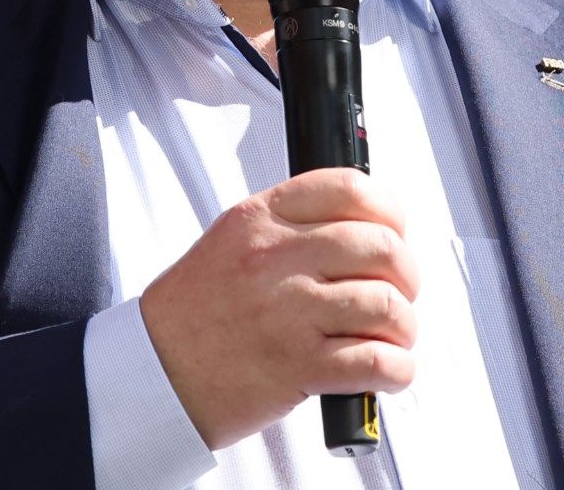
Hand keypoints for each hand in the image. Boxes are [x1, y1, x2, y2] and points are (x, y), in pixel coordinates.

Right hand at [139, 168, 420, 449]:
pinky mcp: (299, 365)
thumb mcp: (231, 242)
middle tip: (399, 293)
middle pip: (381, 247)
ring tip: (391, 338)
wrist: (157, 373)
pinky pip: (377, 361)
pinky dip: (396, 370)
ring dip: (403, 328)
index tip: (395, 231)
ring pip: (386, 305)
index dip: (389, 211)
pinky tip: (386, 372)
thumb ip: (291, 226)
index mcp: (260, 219)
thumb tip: (364, 229)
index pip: (349, 189)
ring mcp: (289, 312)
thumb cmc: (195, 313)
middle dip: (406, 275)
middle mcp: (275, 258)